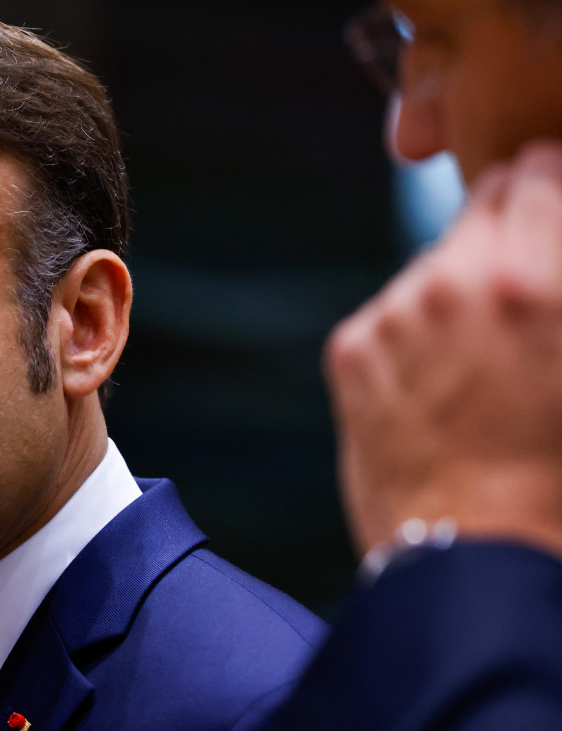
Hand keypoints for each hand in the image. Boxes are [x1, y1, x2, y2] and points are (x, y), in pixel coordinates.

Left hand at [326, 141, 561, 558]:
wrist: (474, 559)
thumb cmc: (560, 477)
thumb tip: (545, 259)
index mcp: (538, 278)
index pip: (541, 171)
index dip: (552, 184)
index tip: (554, 204)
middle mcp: (458, 278)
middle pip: (483, 201)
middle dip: (510, 224)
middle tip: (525, 277)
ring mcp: (396, 311)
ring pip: (434, 262)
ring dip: (459, 284)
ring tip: (483, 358)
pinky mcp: (351, 346)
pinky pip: (392, 313)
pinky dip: (413, 333)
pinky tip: (437, 389)